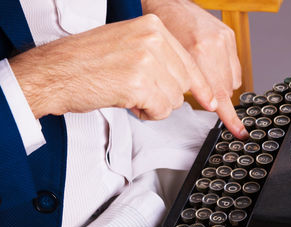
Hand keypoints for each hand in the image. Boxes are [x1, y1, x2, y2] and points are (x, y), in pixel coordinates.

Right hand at [9, 14, 216, 119]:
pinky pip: (160, 110)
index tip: (211, 100)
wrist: (55, 72)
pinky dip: (146, 113)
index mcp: (153, 26)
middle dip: (165, 95)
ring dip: (155, 104)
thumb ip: (160, 57)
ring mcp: (147, 60)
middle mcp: (153, 39)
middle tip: (141, 91)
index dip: (201, 86)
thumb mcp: (129, 45)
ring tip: (129, 93)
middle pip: (183, 83)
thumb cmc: (87, 62)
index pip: (190, 62)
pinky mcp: (138, 83)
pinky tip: (127, 101)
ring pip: (174, 100)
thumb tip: (186, 80)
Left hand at [143, 0, 247, 138]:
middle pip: (225, 90)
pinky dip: (225, 73)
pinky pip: (235, 68)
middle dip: (214, 96)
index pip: (218, 94)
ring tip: (206, 74)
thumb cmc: (165, 32)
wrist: (172, 5)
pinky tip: (213, 67)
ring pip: (232, 81)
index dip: (229, 116)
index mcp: (198, 53)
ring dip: (221, 85)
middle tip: (202, 90)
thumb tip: (205, 104)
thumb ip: (188, 85)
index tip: (239, 130)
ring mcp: (225, 41)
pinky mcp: (230, 38)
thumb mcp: (169, 63)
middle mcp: (215, 46)